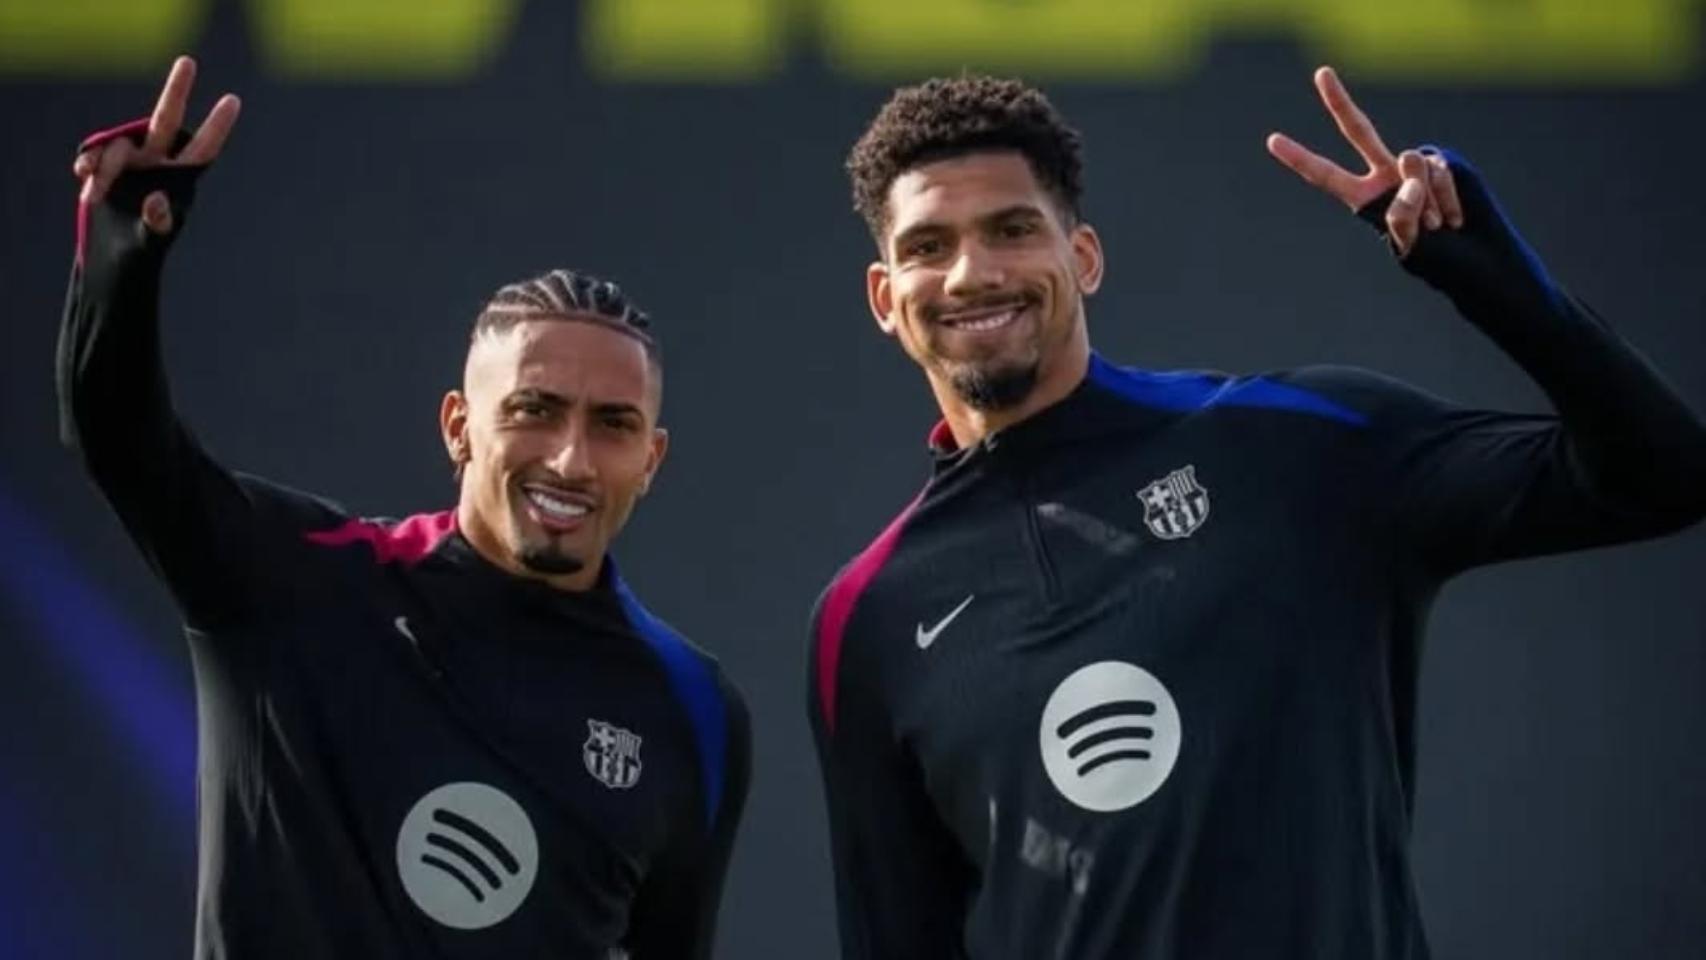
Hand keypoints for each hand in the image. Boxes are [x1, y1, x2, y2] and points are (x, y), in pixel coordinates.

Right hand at [71, 55, 240, 234]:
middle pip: (167, 119)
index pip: (203, 149)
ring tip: (94, 196)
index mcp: (180, 178)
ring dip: (106, 167)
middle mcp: (157, 162)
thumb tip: (157, 201)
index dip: (216, 126)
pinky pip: (95, 153)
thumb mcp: (150, 242)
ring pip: (119, 145)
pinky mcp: (104, 165)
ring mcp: (130, 160)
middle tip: (188, 61)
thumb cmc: (141, 251)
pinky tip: (83, 176)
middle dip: (176, 91)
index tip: (233, 100)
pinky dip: (88, 163)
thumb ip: (157, 224)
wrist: (110, 256)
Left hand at [1266, 66, 1461, 256]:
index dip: (1301, 158)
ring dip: (1429, 204)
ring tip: (1437, 228)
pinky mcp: (1443, 161)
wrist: (1477, 258)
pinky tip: (1454, 220)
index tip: (1273, 140)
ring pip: (1412, 166)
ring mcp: (1415, 166)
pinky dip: (1449, 199)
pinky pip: (1440, 171)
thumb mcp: (1411, 246)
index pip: (1325, 175)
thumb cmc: (1437, 260)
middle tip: (1321, 72)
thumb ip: (1403, 210)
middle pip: (1359, 131)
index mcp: (1364, 198)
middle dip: (1339, 101)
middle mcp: (1385, 175)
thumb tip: (1410, 162)